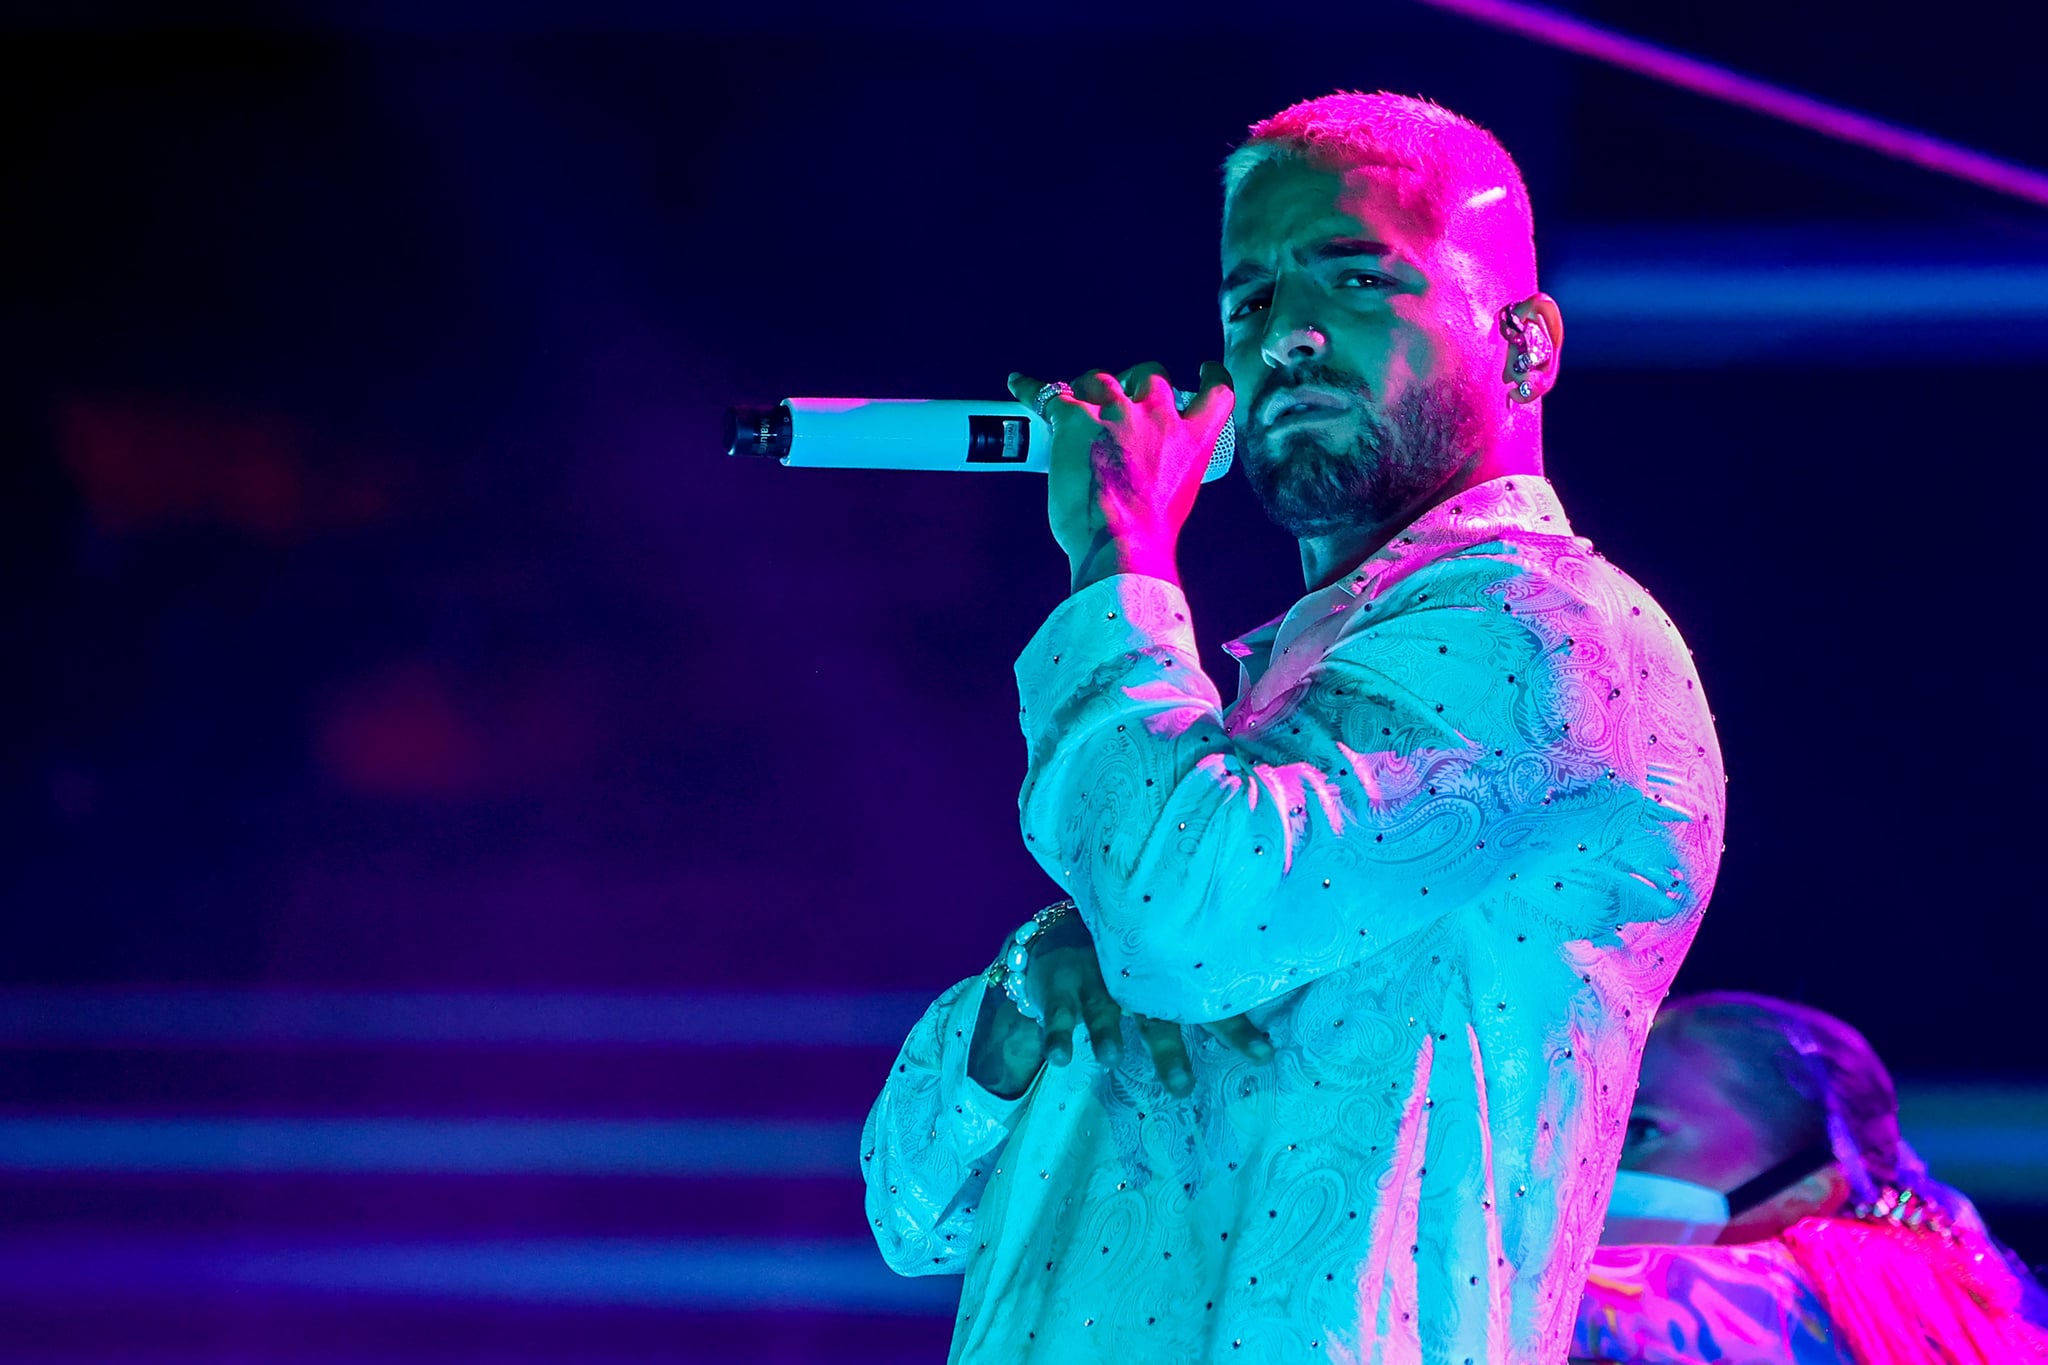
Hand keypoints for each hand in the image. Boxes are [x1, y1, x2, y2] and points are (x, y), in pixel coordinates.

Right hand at [968, 907, 1271, 1099]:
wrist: (1053, 936)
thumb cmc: (1118, 966)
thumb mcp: (1154, 977)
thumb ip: (1190, 996)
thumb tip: (1258, 1038)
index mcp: (1164, 977)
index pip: (1204, 1002)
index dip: (1235, 1028)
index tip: (1264, 1056)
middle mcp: (1133, 977)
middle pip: (1155, 1013)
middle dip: (1168, 1049)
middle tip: (1182, 1087)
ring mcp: (1094, 977)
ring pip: (1103, 1008)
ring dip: (1105, 1032)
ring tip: (1111, 1058)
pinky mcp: (1058, 983)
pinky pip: (1056, 1011)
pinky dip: (1057, 1033)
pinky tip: (1059, 1059)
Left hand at [1005, 362, 1233, 593]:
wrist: (1123, 544)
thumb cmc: (1149, 535)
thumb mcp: (1179, 497)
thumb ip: (1167, 471)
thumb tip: (1141, 474)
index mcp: (1193, 440)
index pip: (1216, 393)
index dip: (1210, 377)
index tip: (1203, 372)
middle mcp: (1158, 416)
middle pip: (1150, 374)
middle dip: (1136, 379)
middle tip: (1122, 394)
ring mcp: (1116, 413)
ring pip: (1101, 378)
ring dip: (1090, 384)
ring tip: (1078, 395)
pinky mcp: (1075, 420)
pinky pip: (1048, 394)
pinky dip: (1030, 388)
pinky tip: (1019, 383)